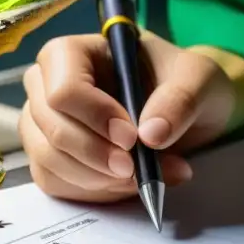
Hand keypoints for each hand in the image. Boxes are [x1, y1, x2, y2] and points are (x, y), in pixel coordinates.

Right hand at [21, 30, 237, 202]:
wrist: (187, 113)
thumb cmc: (185, 84)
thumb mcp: (199, 80)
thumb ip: (180, 101)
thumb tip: (150, 134)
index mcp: (77, 52)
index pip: (64, 88)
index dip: (94, 117)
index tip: (131, 138)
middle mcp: (49, 83)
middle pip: (52, 127)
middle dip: (97, 155)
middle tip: (138, 169)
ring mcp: (44, 120)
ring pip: (49, 158)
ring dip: (98, 178)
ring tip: (145, 176)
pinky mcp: (50, 154)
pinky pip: (53, 180)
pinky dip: (91, 190)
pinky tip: (125, 184)